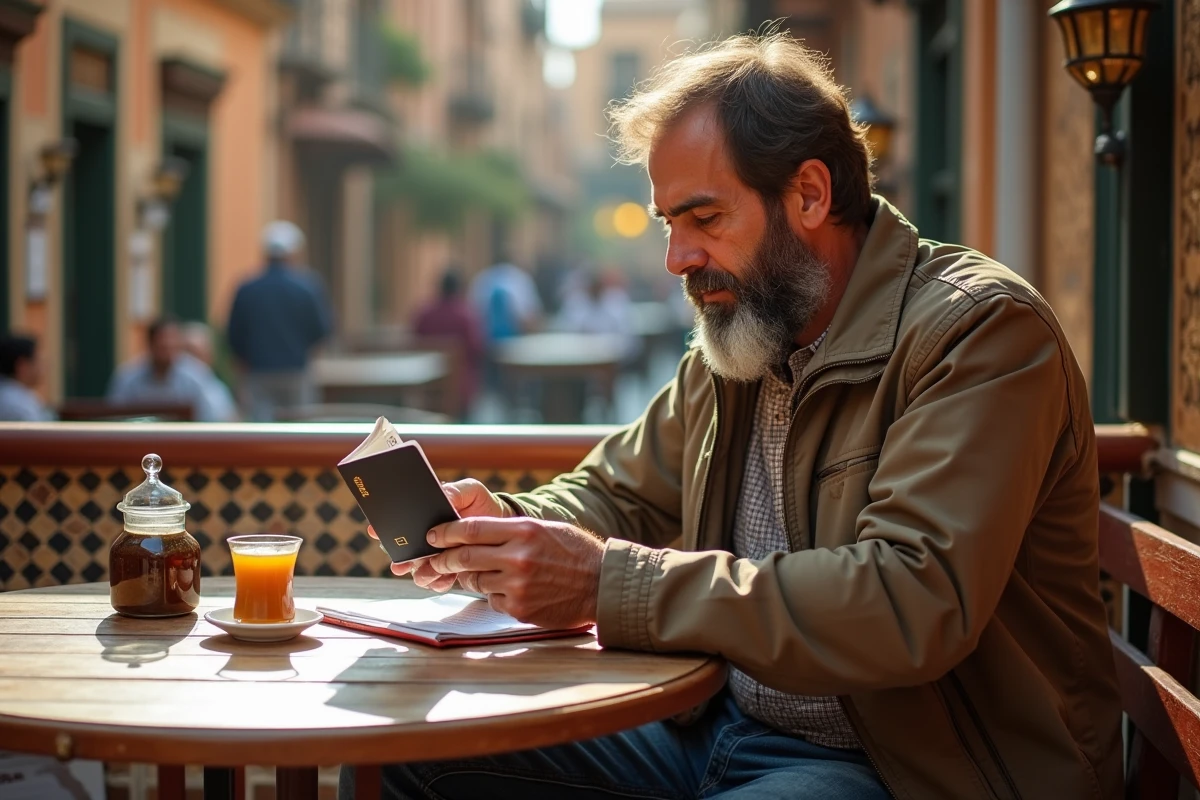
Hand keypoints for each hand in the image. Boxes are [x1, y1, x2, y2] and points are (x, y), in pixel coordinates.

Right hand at [366, 478, 508, 590]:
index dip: (383, 527)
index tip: (375, 531)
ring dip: (421, 572)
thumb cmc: (482, 505)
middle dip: (401, 559)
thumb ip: (454, 491)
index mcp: (424, 516)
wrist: (502, 527)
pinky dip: (439, 582)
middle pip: (403, 551)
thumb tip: (440, 494)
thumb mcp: (470, 490)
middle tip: (402, 563)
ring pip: (417, 570)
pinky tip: (447, 577)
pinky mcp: (448, 572)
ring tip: (432, 570)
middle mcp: (424, 538)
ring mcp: (434, 557)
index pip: (398, 521)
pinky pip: (436, 581)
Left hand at [426, 517, 603, 629]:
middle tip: (435, 559)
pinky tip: (511, 590)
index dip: (446, 532)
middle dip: (444, 558)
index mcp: (524, 531)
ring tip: (483, 573)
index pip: (472, 529)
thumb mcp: (546, 530)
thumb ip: (512, 531)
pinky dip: (495, 595)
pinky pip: (492, 600)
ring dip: (472, 577)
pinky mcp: (519, 609)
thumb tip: (475, 534)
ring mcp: (517, 586)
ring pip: (476, 581)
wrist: (603, 585)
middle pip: (465, 556)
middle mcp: (518, 558)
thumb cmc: (576, 553)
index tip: (433, 535)